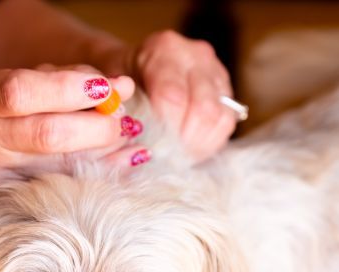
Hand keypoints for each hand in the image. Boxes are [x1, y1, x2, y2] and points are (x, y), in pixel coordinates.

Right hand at [0, 68, 146, 185]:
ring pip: (62, 166)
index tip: (107, 88)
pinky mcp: (16, 199)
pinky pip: (72, 187)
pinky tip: (132, 157)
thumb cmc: (24, 105)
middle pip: (45, 134)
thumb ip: (79, 79)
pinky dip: (108, 170)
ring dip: (106, 149)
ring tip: (129, 133)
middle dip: (96, 126)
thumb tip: (123, 88)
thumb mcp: (41, 79)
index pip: (21, 91)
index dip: (68, 89)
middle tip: (124, 119)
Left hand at [118, 31, 236, 161]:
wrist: (133, 69)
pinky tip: (189, 149)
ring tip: (176, 155)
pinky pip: (226, 123)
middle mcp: (196, 55)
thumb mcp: (112, 92)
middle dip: (183, 141)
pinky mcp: (226, 92)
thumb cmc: (121, 82)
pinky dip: (208, 143)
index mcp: (164, 48)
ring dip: (198, 145)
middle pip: (202, 108)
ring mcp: (216, 72)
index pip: (172, 96)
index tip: (152, 149)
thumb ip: (123, 112)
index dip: (164, 130)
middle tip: (166, 157)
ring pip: (219, 117)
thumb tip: (138, 146)